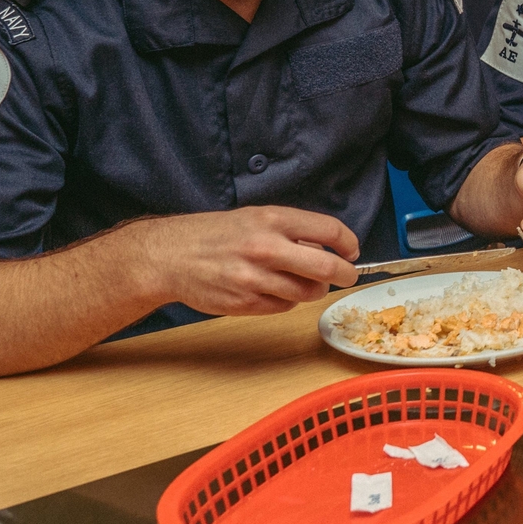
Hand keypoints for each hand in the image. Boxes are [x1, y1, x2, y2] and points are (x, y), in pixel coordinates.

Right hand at [138, 206, 359, 315]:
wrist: (170, 256)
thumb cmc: (216, 234)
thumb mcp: (256, 217)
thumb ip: (292, 229)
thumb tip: (329, 246)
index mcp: (273, 220)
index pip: (330, 230)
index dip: (349, 243)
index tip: (352, 252)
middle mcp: (266, 248)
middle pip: (326, 268)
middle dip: (345, 274)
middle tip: (347, 275)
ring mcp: (255, 279)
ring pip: (308, 292)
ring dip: (314, 289)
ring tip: (304, 281)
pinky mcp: (245, 303)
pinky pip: (284, 306)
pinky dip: (288, 300)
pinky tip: (274, 289)